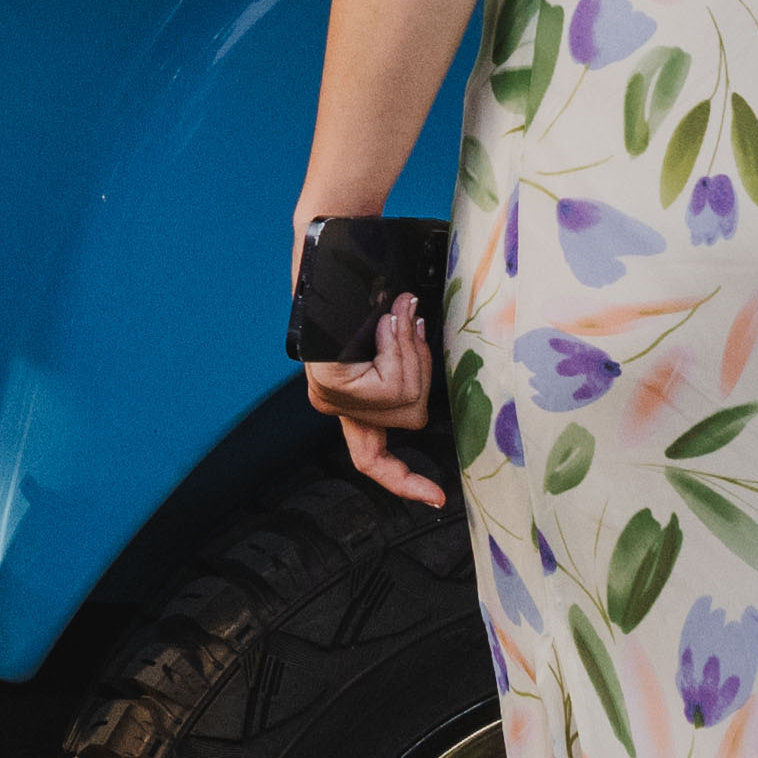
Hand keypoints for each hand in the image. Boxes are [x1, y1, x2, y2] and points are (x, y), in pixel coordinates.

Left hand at [303, 290, 449, 507]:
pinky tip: (386, 325)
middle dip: (421, 368)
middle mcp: (335, 405)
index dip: (404, 481)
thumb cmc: (350, 290)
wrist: (322, 258)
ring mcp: (331, 397)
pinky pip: (389, 388)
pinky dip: (397, 352)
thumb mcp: (387, 329)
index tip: (435, 499)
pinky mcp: (330, 385)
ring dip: (408, 352)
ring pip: (406, 398)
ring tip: (392, 316)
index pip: (371, 458)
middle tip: (406, 321)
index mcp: (347, 400)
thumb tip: (418, 328)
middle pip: (412, 415)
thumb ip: (404, 348)